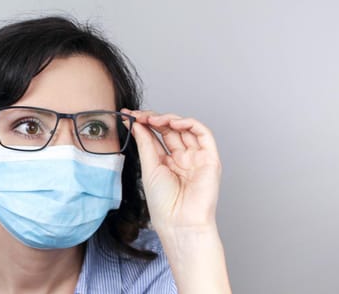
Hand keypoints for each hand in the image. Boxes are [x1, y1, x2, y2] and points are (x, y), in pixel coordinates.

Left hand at [121, 109, 222, 230]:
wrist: (178, 222)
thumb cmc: (164, 203)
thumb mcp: (149, 168)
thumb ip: (145, 144)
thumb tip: (136, 124)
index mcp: (166, 161)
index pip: (156, 135)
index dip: (143, 123)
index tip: (128, 116)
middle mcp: (182, 157)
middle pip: (169, 129)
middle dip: (153, 119)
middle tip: (138, 115)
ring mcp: (196, 157)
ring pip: (185, 128)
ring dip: (168, 119)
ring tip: (152, 119)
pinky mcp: (210, 158)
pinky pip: (203, 134)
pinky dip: (189, 123)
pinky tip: (174, 122)